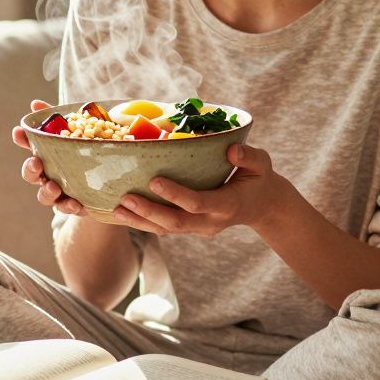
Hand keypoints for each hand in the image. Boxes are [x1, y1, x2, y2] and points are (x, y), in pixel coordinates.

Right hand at [13, 99, 87, 215]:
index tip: (18, 132)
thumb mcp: (81, 131)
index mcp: (47, 154)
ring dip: (47, 192)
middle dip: (30, 169)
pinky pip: (68, 208)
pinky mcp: (74, 205)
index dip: (22, 139)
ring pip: (44, 196)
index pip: (29, 146)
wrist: (114, 177)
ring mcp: (60, 192)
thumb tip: (35, 104)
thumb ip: (59, 118)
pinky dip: (70, 206)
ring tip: (55, 188)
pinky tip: (77, 204)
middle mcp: (48, 174)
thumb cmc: (90, 150)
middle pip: (31, 174)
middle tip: (36, 162)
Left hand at [113, 143, 300, 236]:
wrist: (263, 206)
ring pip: (167, 229)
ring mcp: (200, 229)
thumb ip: (249, 157)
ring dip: (141, 221)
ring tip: (116, 209)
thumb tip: (231, 149)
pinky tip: (124, 213)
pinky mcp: (192, 229)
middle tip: (125, 198)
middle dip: (149, 212)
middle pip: (176, 222)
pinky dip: (144, 223)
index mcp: (228, 204)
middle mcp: (211, 222)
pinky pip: (166, 229)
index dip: (176, 194)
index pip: (198, 203)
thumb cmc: (259, 179)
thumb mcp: (263, 164)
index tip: (154, 180)